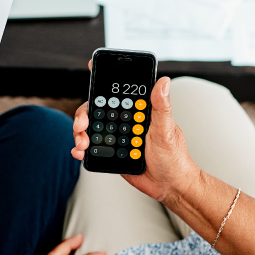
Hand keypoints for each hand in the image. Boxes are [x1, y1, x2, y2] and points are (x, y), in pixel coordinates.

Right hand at [71, 61, 200, 203]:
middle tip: (81, 125)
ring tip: (82, 143)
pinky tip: (80, 152)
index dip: (104, 79)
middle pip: (97, 110)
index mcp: (138, 111)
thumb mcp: (167, 131)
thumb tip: (163, 82)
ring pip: (91, 128)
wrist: (169, 186)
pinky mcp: (110, 153)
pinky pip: (91, 147)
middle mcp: (125, 121)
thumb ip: (161, 107)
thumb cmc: (174, 157)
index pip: (118, 92)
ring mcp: (116, 137)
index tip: (92, 68)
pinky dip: (81, 148)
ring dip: (80, 133)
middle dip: (84, 114)